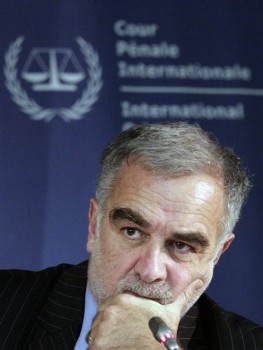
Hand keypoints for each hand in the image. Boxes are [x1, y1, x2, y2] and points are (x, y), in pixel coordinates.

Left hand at [87, 278, 202, 349]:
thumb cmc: (162, 337)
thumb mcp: (171, 313)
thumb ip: (182, 295)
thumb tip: (198, 280)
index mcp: (124, 299)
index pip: (113, 305)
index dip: (119, 316)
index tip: (127, 326)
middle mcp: (110, 309)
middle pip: (103, 316)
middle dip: (110, 326)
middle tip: (124, 337)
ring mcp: (102, 326)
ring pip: (96, 330)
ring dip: (104, 337)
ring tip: (120, 344)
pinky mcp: (96, 343)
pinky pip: (92, 344)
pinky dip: (100, 348)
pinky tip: (115, 349)